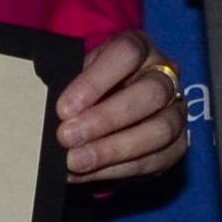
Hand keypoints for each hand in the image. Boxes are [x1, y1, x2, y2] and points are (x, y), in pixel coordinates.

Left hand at [57, 31, 190, 185]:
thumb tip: (44, 113)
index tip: (64, 108)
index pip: (126, 54)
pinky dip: (117, 170)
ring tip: (75, 161)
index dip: (95, 81)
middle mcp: (166, 75)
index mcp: (140, 48)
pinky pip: (156, 160)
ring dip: (113, 149)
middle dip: (105, 119)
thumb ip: (69, 90)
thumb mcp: (78, 76)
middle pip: (151, 93)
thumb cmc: (91, 88)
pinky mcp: (177, 145)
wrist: (111, 107)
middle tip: (67, 137)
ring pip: (160, 130)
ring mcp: (177, 111)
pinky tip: (87, 173)